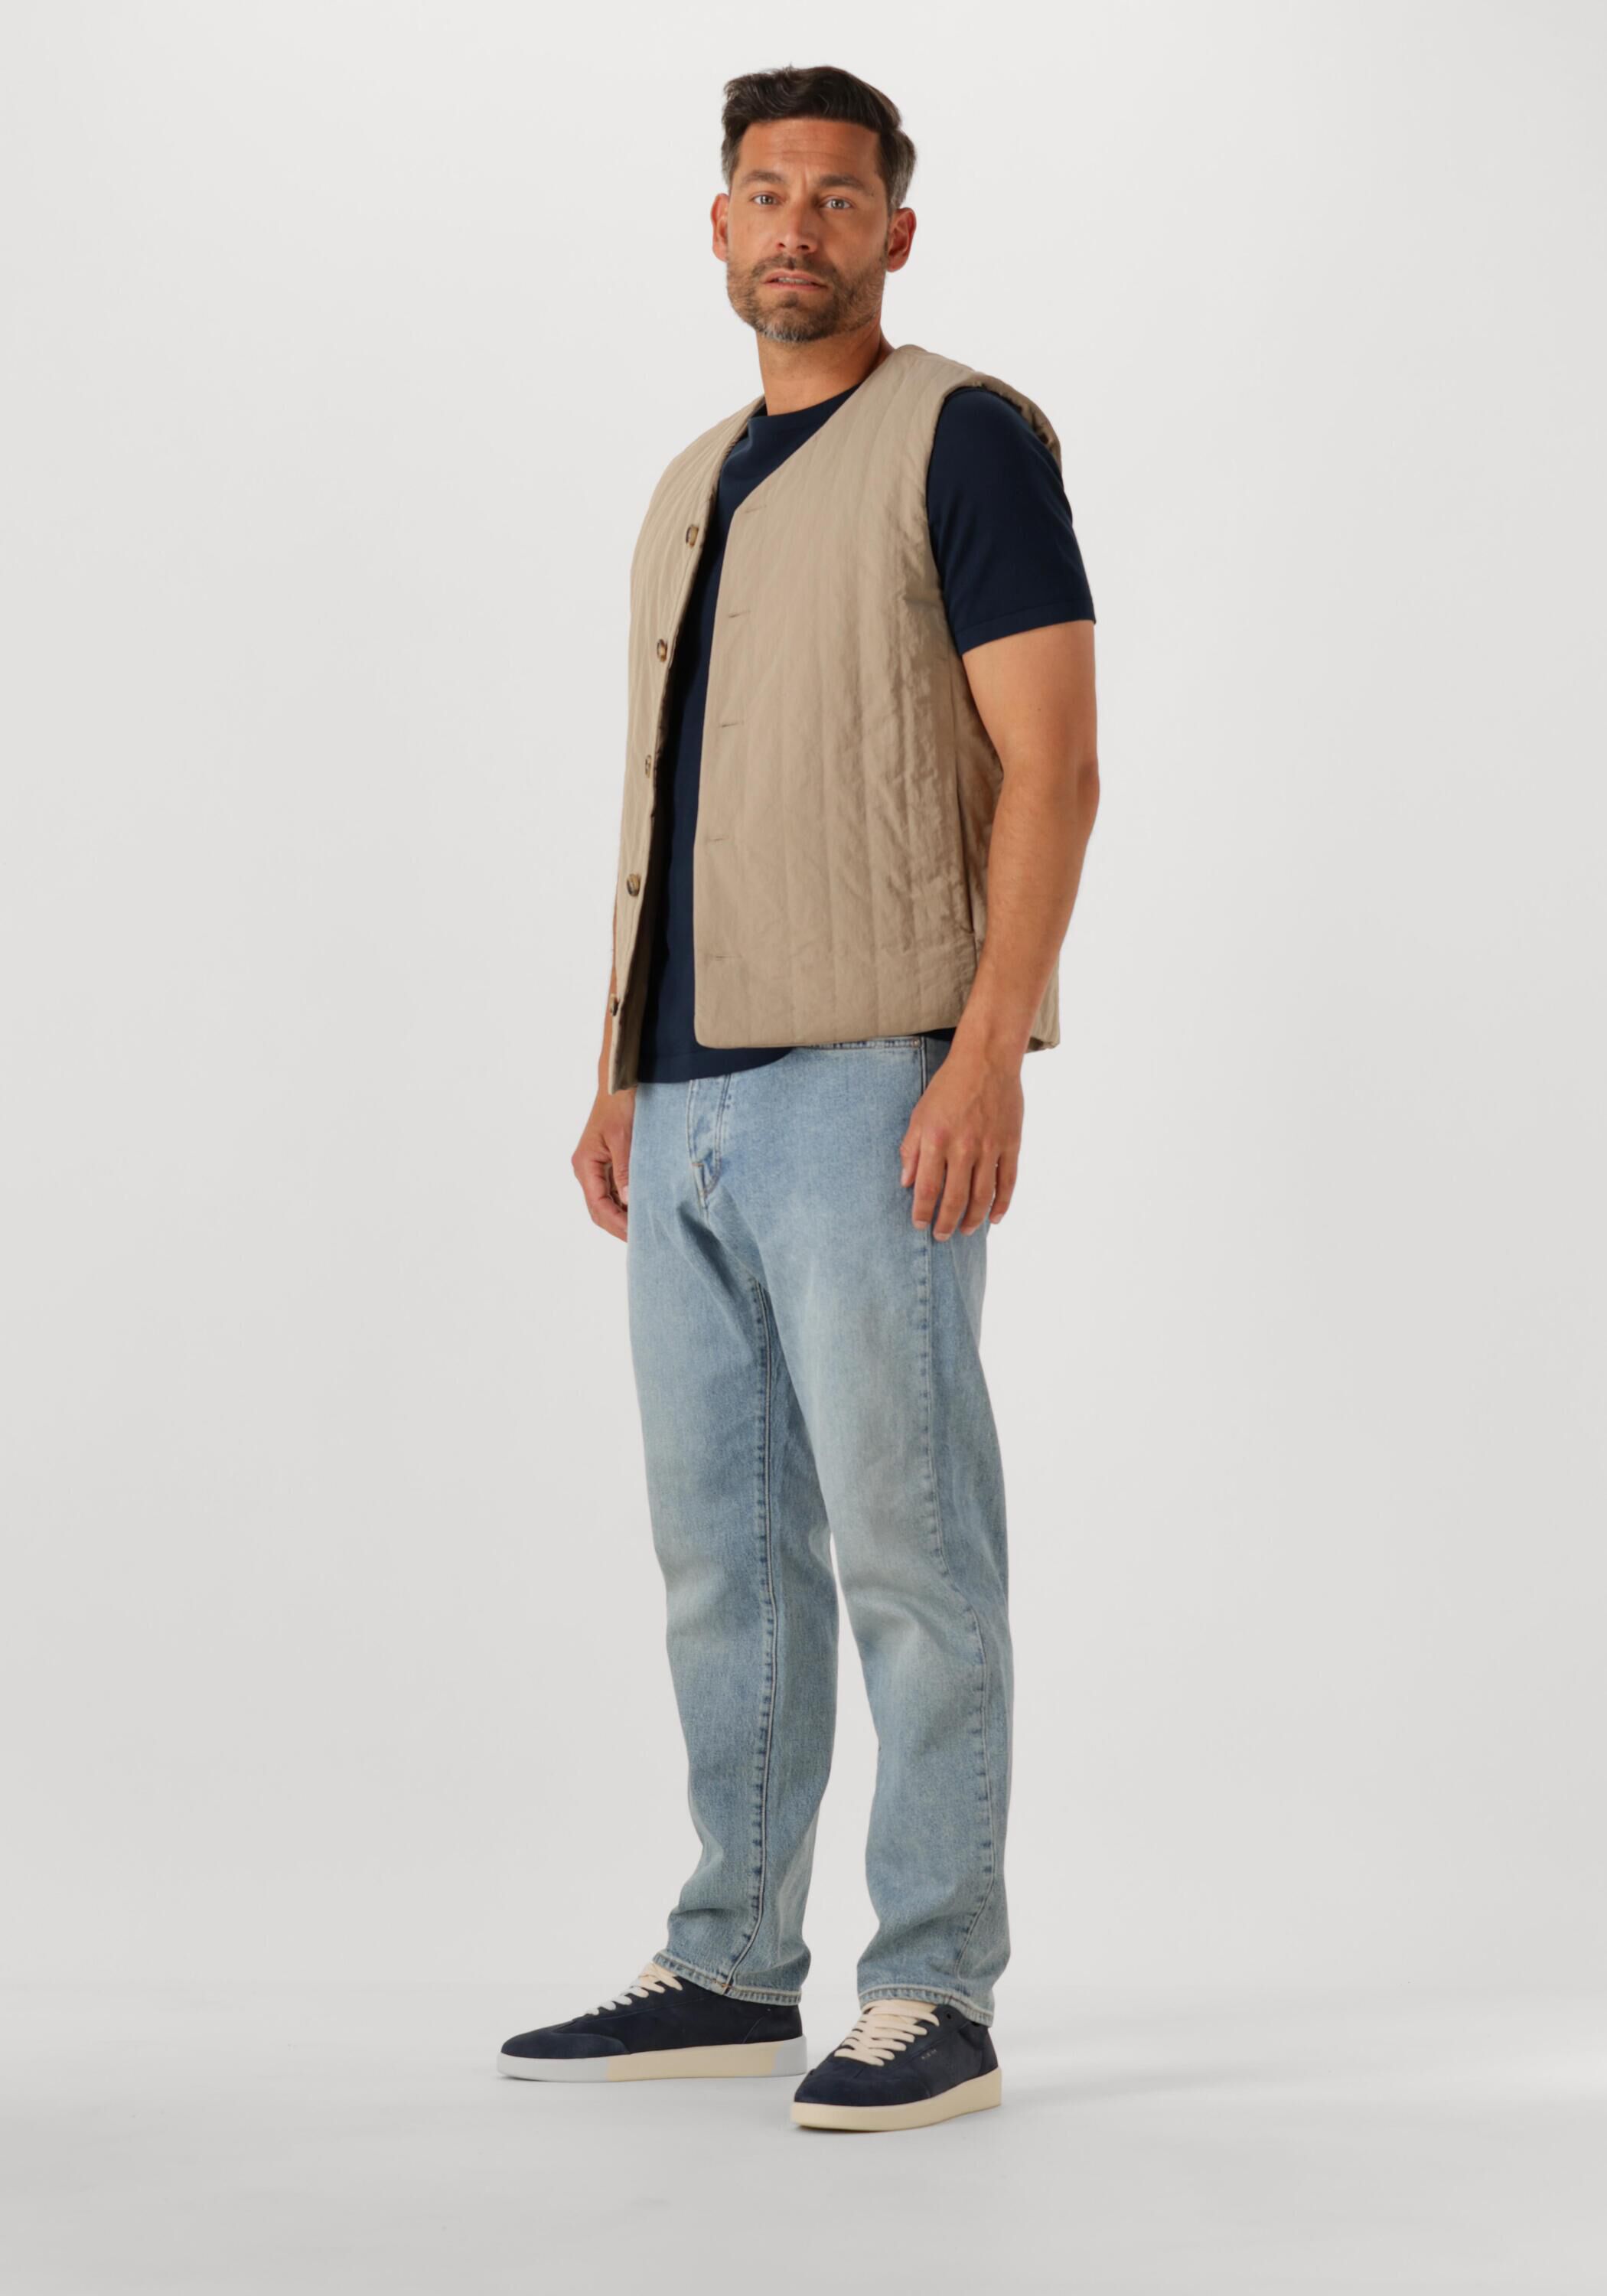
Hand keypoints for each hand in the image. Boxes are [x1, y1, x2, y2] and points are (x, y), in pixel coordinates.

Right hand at [573, 1085, 634, 1240]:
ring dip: (622, 1216)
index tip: (636, 1237)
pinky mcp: (607, 1162)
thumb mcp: (624, 1138)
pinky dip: (625, 1203)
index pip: (598, 1206)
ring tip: (644, 1229)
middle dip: (618, 1226)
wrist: (620, 1080)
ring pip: (606, 1202)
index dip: (616, 1225)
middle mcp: (586, 1168)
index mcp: (585, 1164)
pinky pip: (613, 1190)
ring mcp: (596, 1166)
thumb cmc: (620, 1104)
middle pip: (598, 1209)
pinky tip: (641, 1209)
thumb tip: (627, 1201)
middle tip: (643, 1240)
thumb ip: (624, 1171)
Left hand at [898, 1044, 1022, 1238]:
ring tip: (965, 1230)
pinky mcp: (1010, 1143)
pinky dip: (1002, 1203)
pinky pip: (1007, 1181)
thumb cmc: (948, 1087)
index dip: (923, 1211)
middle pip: (955, 1197)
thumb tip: (907, 1183)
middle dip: (946, 1222)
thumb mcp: (919, 1114)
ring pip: (983, 1195)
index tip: (919, 1224)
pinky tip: (994, 1218)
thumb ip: (911, 1149)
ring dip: (973, 1218)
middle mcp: (963, 1146)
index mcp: (936, 1139)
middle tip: (941, 1236)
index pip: (928, 1187)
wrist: (986, 1060)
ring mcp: (990, 1146)